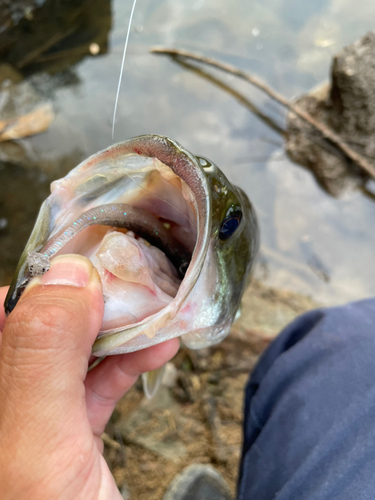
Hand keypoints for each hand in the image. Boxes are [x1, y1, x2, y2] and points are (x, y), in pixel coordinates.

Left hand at [0, 255, 178, 498]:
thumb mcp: (35, 451)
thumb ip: (41, 358)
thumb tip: (67, 277)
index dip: (33, 284)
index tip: (78, 269)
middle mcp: (0, 407)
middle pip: (32, 327)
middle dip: (82, 300)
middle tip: (122, 282)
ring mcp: (28, 422)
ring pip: (64, 351)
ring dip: (111, 327)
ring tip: (149, 308)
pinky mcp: (62, 439)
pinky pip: (90, 383)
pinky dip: (125, 360)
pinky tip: (154, 346)